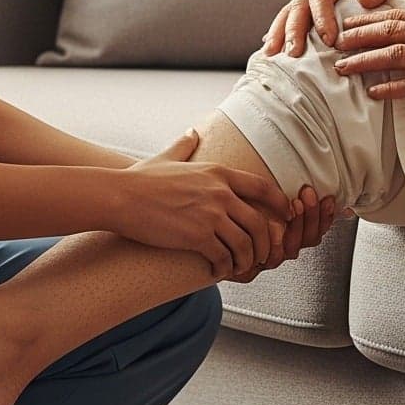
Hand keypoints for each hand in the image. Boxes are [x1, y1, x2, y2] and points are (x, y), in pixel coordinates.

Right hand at [109, 151, 294, 278]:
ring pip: (245, 244)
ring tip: (240, 267)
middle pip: (259, 222)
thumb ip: (185, 146)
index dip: (278, 204)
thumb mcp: (168, 157)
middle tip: (260, 255)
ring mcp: (211, 215)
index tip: (283, 217)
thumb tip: (192, 132)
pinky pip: (224, 257)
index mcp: (219, 172)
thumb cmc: (141, 179)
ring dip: (246, 260)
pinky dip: (224, 268)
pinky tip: (217, 271)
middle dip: (264, 243)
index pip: (262, 187)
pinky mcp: (198, 237)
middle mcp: (220, 193)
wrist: (120, 197)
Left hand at [227, 183, 338, 283]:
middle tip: (308, 195)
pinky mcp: (247, 268)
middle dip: (313, 216)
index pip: (316, 228)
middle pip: (309, 239)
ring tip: (295, 204)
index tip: (328, 197)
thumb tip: (314, 182)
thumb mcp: (258, 192)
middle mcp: (279, 247)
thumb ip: (282, 190)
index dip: (325, 216)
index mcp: (287, 231)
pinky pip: (271, 259)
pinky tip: (278, 227)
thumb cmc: (227, 205)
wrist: (198, 222)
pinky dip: (278, 243)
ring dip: (298, 225)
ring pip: (293, 248)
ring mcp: (265, 258)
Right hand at [263, 0, 404, 55]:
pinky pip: (293, 19)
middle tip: (292, 54)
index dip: (321, 18)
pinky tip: (273, 50)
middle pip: (299, 4)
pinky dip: (282, 33)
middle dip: (292, 29)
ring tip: (272, 55)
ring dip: (280, 33)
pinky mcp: (313, 8)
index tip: (330, 41)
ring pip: (290, 11)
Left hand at [331, 3, 404, 110]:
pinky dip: (391, 87)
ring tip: (343, 68)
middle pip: (391, 29)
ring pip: (397, 54)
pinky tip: (373, 92)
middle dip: (358, 36)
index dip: (368, 19)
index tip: (346, 23)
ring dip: (366, 61)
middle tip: (334, 43)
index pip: (399, 14)